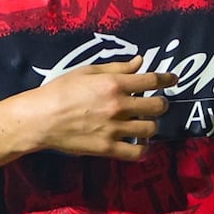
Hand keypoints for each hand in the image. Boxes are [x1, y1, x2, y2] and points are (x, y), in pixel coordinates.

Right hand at [27, 55, 176, 160]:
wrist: (40, 119)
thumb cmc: (60, 90)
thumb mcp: (87, 71)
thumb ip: (117, 68)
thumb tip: (139, 62)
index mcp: (114, 84)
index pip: (151, 80)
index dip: (167, 79)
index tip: (173, 79)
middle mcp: (118, 106)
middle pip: (157, 106)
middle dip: (160, 103)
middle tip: (155, 103)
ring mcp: (114, 129)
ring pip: (151, 128)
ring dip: (151, 124)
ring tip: (144, 121)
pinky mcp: (108, 148)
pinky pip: (137, 151)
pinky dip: (143, 147)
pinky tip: (139, 141)